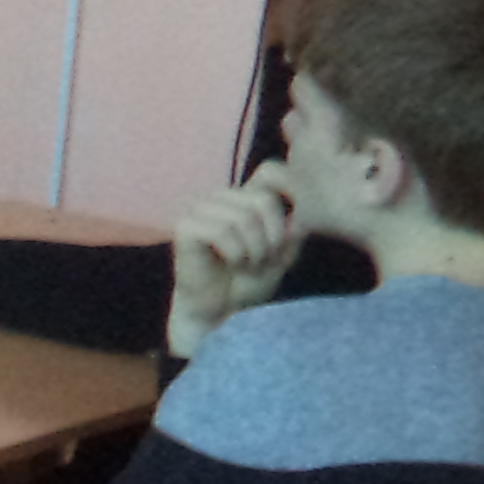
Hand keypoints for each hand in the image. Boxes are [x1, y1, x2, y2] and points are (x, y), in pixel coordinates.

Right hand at [165, 168, 301, 354]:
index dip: (291, 190)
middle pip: (262, 200)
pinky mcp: (186, 227)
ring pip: (243, 217)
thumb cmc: (247, 282)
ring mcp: (201, 209)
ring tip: (247, 265)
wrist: (218, 312)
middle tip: (263, 260)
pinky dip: (235, 254)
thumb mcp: (283, 255)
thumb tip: (297, 217)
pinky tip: (230, 264)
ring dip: (254, 250)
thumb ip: (294, 231)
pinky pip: (222, 232)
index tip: (296, 225)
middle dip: (272, 237)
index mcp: (245, 197)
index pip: (271, 171)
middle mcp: (222, 197)